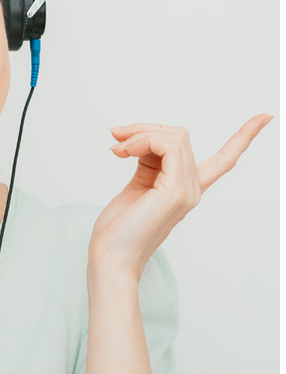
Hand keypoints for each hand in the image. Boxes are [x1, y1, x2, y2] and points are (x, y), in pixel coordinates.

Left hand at [89, 113, 273, 280]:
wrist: (110, 256)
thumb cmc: (118, 228)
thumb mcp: (137, 186)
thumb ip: (147, 163)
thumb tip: (139, 137)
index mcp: (185, 189)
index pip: (223, 161)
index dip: (243, 138)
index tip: (263, 117)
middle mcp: (192, 189)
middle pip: (179, 136)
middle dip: (145, 129)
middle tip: (116, 136)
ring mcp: (187, 191)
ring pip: (174, 137)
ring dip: (140, 134)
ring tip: (117, 148)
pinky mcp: (175, 191)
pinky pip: (168, 146)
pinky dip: (142, 140)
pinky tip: (124, 151)